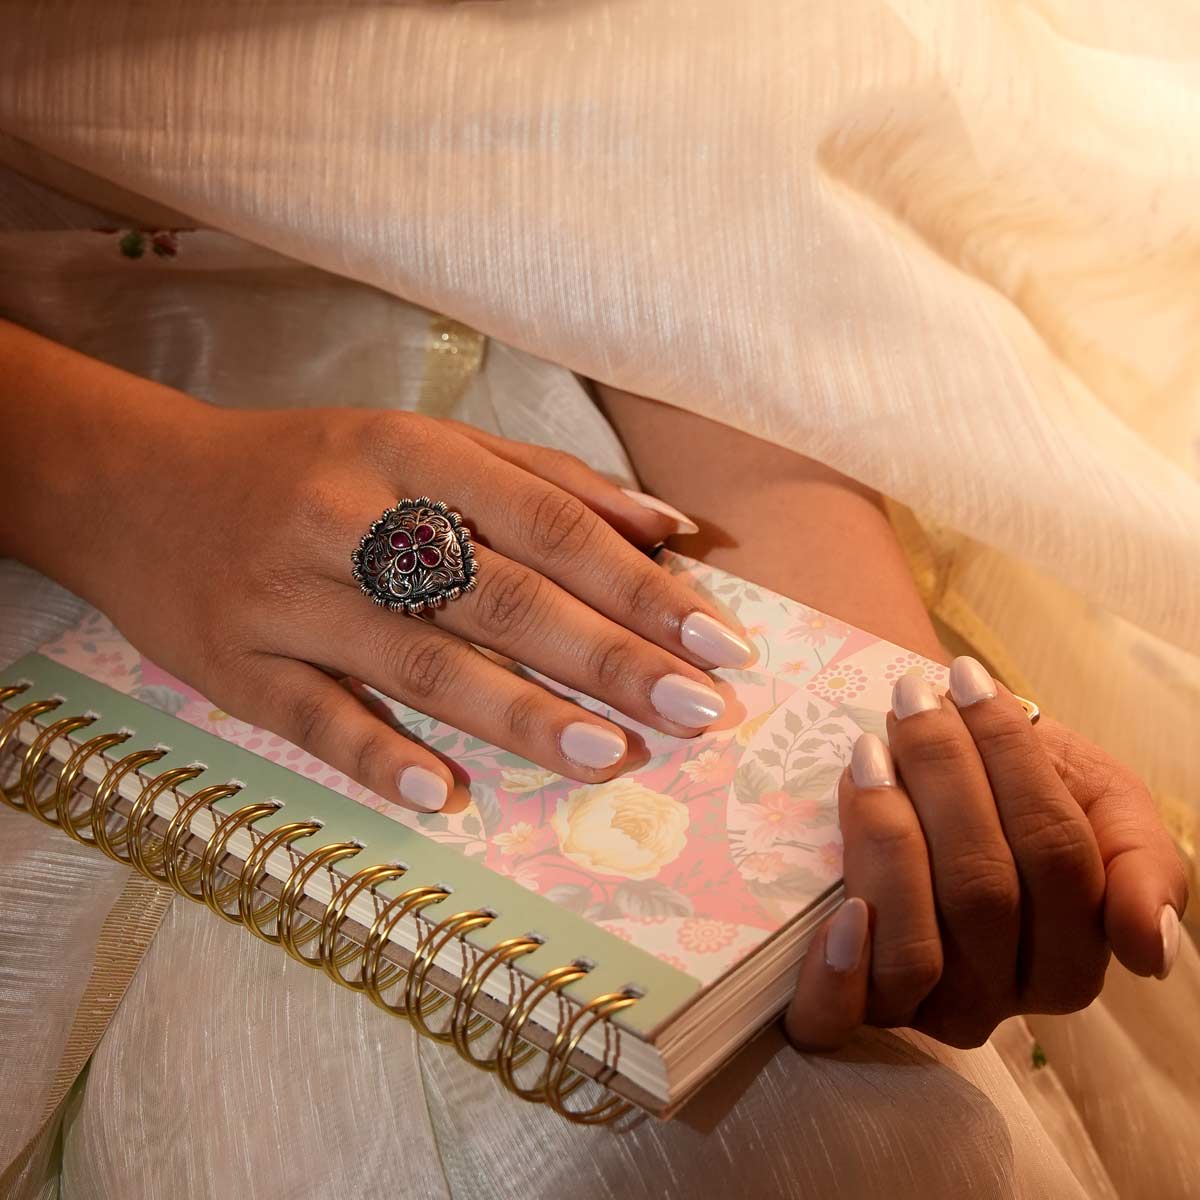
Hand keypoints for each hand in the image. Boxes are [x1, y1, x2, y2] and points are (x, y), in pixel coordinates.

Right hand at [58, 399, 752, 811]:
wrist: (139, 486)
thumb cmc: (308, 466)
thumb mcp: (420, 442)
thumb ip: (544, 480)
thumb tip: (668, 528)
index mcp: (408, 450)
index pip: (550, 524)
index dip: (642, 586)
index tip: (720, 642)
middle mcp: (350, 516)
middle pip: (501, 594)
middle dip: (610, 656)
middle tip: (697, 710)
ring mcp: (288, 595)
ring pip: (420, 660)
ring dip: (521, 713)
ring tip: (608, 756)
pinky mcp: (234, 665)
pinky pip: (315, 718)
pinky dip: (383, 756)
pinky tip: (448, 795)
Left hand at [785, 656, 1187, 1049]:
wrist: (943, 795)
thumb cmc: (1032, 793)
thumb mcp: (1107, 808)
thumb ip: (1144, 865)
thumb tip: (1151, 946)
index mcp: (1076, 955)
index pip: (1056, 855)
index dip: (1010, 761)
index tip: (968, 682)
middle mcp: (1006, 996)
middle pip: (982, 890)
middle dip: (942, 775)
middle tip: (910, 700)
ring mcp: (928, 1005)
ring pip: (914, 946)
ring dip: (887, 835)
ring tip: (869, 753)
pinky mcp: (858, 1007)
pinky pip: (840, 1017)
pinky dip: (837, 971)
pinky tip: (841, 911)